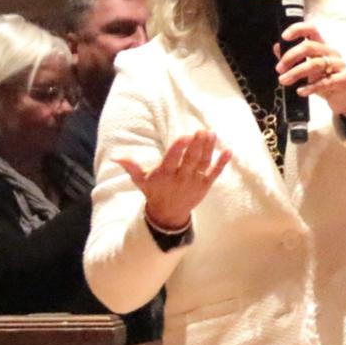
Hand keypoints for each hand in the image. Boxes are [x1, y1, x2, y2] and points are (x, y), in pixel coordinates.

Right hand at [113, 131, 229, 232]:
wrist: (168, 214)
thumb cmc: (154, 191)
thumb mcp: (141, 181)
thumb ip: (132, 167)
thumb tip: (116, 157)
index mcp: (164, 175)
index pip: (172, 160)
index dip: (179, 148)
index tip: (185, 136)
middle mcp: (180, 178)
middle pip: (190, 160)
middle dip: (196, 146)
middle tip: (201, 130)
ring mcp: (194, 182)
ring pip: (203, 164)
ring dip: (209, 149)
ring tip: (211, 133)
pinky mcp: (205, 185)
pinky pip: (215, 173)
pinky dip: (222, 163)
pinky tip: (228, 151)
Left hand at [278, 23, 345, 118]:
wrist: (343, 95)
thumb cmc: (323, 78)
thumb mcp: (307, 67)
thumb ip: (293, 58)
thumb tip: (277, 47)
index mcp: (321, 45)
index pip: (311, 29)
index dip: (298, 29)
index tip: (284, 37)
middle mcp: (331, 51)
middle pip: (309, 46)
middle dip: (291, 56)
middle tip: (279, 69)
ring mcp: (339, 64)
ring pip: (315, 64)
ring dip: (296, 73)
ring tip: (283, 80)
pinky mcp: (345, 78)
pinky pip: (325, 82)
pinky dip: (310, 87)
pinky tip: (300, 91)